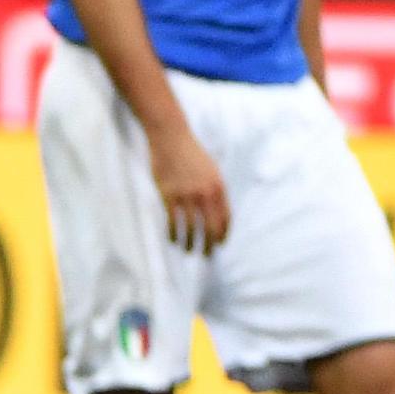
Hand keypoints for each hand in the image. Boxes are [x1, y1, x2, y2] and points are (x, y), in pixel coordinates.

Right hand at [147, 126, 229, 251]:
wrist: (171, 137)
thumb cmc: (190, 153)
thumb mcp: (210, 169)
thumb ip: (214, 189)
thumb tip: (215, 209)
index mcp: (219, 187)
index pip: (225, 217)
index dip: (223, 234)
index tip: (219, 244)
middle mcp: (205, 193)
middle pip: (210, 226)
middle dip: (209, 244)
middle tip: (206, 255)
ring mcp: (187, 195)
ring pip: (191, 227)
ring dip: (190, 243)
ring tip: (188, 251)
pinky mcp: (169, 195)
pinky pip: (173, 221)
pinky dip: (173, 233)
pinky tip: (173, 240)